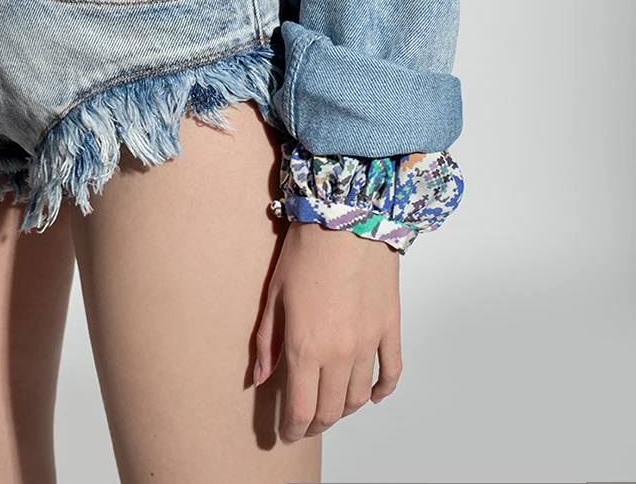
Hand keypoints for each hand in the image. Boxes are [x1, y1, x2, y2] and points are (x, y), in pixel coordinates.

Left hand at [254, 220, 401, 441]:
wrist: (348, 217)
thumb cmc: (307, 250)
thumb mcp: (275, 295)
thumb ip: (267, 342)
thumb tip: (261, 378)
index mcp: (305, 347)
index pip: (301, 409)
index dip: (293, 429)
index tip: (288, 434)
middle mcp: (339, 353)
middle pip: (331, 411)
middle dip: (316, 423)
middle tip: (306, 422)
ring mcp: (368, 343)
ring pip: (359, 398)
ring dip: (344, 410)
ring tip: (332, 407)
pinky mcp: (390, 328)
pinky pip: (390, 373)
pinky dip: (381, 391)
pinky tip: (371, 395)